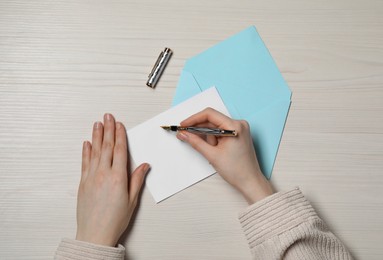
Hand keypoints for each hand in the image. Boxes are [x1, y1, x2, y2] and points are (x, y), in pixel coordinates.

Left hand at [76, 113, 149, 246]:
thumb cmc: (115, 219)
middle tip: (108, 116)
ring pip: (94, 151)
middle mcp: (103, 174)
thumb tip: (144, 165)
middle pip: (107, 147)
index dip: (120, 135)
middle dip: (108, 129)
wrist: (94, 234)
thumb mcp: (132, 200)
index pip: (120, 150)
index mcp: (118, 177)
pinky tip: (87, 143)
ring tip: (98, 124)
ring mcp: (91, 177)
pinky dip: (86, 151)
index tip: (120, 124)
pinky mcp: (83, 183)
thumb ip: (137, 180)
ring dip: (96, 136)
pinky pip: (85, 162)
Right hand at [176, 108, 272, 203]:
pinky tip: (215, 149)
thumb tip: (184, 134)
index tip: (183, 125)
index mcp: (234, 126)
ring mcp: (239, 129)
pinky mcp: (238, 135)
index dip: (194, 119)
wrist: (250, 182)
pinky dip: (214, 139)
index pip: (210, 114)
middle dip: (199, 129)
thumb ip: (195, 142)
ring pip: (215, 127)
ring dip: (209, 138)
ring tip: (213, 152)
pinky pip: (221, 132)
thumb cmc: (237, 170)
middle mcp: (238, 124)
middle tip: (185, 134)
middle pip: (212, 120)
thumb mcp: (212, 155)